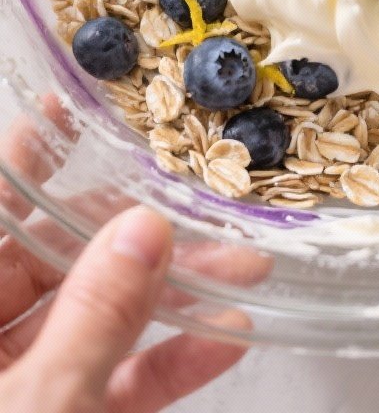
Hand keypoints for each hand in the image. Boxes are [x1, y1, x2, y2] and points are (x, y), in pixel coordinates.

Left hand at [0, 105, 262, 412]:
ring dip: (169, 297)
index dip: (27, 161)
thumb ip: (93, 317)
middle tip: (196, 207)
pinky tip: (224, 339)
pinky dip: (164, 361)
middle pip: (53, 264)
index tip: (65, 108)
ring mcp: (21, 390)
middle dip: (134, 236)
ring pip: (94, 322)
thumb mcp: (41, 402)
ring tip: (243, 269)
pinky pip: (112, 381)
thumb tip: (144, 229)